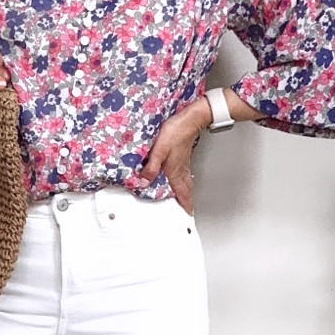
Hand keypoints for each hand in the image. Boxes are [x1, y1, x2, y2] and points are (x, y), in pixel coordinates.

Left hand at [138, 99, 210, 213]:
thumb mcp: (159, 151)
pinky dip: (183, 178)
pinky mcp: (183, 154)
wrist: (189, 119)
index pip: (182, 193)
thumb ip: (151, 168)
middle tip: (186, 207)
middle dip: (186, 199)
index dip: (186, 205)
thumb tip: (144, 182)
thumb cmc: (175, 133)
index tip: (188, 214)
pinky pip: (184, 171)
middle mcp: (181, 169)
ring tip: (182, 194)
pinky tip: (179, 174)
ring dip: (185, 189)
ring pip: (186, 180)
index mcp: (175, 171)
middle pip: (185, 189)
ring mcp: (184, 162)